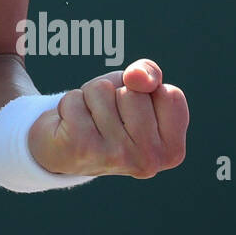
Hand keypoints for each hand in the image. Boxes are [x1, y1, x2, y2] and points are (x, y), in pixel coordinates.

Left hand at [27, 60, 187, 178]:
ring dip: (90, 97)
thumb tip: (136, 76)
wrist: (63, 148)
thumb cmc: (108, 115)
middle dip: (115, 93)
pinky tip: (70, 125)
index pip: (171, 95)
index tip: (133, 112)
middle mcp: (149, 160)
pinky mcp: (82, 148)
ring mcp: (116, 156)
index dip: (147, 92)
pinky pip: (75, 99)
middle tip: (106, 118)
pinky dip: (70, 103)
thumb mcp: (136, 90)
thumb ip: (149, 74)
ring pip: (102, 91)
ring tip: (89, 120)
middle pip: (134, 93)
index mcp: (172, 151)